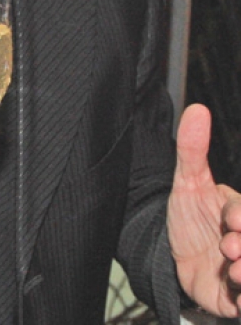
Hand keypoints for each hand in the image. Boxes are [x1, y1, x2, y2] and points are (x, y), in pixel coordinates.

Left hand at [168, 103, 239, 315]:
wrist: (173, 260)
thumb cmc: (188, 219)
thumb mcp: (187, 183)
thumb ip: (192, 149)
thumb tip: (197, 109)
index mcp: (239, 213)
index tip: (233, 220)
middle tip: (230, 248)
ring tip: (234, 273)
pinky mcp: (237, 298)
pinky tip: (237, 297)